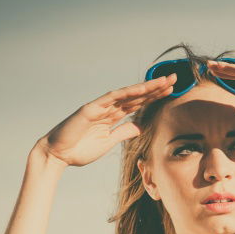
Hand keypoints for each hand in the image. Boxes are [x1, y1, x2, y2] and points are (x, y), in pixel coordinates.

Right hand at [37, 75, 176, 167]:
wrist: (59, 154)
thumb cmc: (80, 149)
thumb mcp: (108, 142)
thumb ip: (123, 132)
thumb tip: (140, 127)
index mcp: (113, 116)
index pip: (138, 104)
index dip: (154, 97)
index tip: (171, 91)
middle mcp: (109, 108)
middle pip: (137, 95)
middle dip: (156, 88)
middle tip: (175, 78)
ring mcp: (100, 106)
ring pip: (128, 94)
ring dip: (147, 87)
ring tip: (164, 81)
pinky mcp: (91, 108)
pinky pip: (113, 98)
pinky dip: (128, 92)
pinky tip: (143, 88)